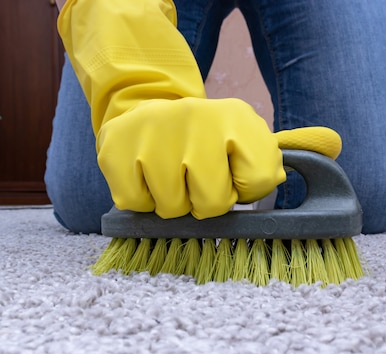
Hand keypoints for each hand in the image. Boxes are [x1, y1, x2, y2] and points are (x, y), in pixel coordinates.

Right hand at [97, 97, 285, 218]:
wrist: (150, 113)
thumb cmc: (203, 141)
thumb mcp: (243, 142)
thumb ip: (264, 166)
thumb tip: (269, 182)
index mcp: (236, 116)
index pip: (261, 178)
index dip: (246, 189)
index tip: (232, 175)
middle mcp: (196, 116)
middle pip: (214, 203)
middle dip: (206, 202)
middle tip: (196, 181)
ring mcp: (153, 130)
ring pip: (173, 208)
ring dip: (173, 203)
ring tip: (172, 176)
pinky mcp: (116, 146)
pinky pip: (137, 203)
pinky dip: (143, 200)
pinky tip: (146, 176)